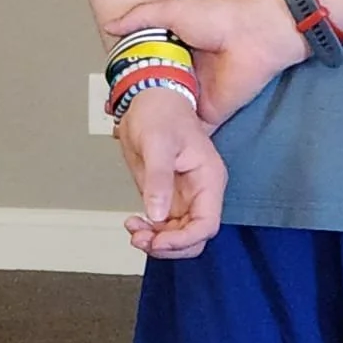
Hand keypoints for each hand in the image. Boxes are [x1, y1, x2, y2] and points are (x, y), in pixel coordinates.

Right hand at [108, 0, 306, 130]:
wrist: (255, 35)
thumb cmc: (219, 18)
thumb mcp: (173, 11)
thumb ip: (141, 18)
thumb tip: (110, 26)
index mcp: (176, 53)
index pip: (145, 72)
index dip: (127, 84)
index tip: (108, 97)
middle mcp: (185, 77)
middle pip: (155, 98)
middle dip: (137, 110)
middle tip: (114, 121)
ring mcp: (197, 98)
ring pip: (170, 118)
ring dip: (153, 128)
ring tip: (126, 140)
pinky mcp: (211, 115)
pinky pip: (192, 133)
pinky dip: (177, 143)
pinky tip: (156, 151)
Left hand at [116, 87, 227, 258]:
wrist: (150, 97)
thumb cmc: (160, 113)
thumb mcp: (157, 143)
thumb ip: (158, 180)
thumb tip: (157, 215)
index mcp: (209, 178)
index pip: (207, 224)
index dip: (183, 240)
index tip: (157, 240)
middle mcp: (202, 191)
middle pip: (195, 236)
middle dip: (168, 245)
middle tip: (141, 237)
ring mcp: (186, 196)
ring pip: (180, 236)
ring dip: (157, 241)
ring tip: (134, 230)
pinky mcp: (170, 197)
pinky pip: (166, 226)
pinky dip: (150, 231)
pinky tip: (134, 222)